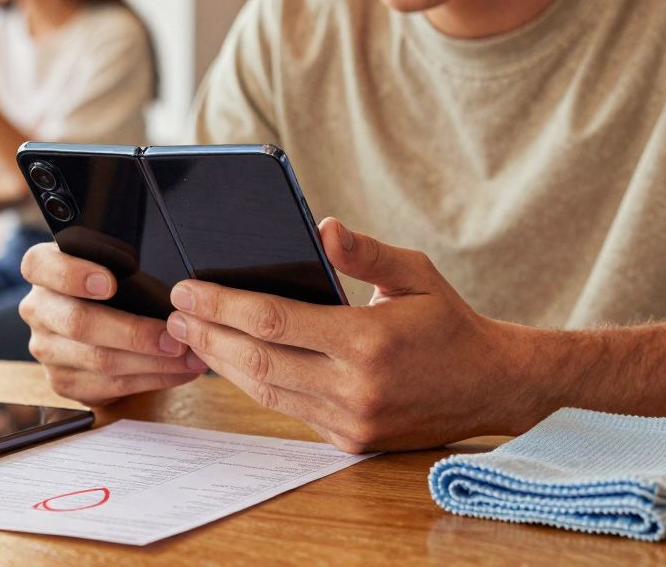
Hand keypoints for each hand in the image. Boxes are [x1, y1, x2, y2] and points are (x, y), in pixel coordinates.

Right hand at [19, 242, 207, 405]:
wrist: (92, 322)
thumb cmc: (110, 285)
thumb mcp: (108, 263)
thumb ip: (121, 265)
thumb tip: (172, 284)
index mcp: (42, 270)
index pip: (42, 267)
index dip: (74, 275)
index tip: (109, 283)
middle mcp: (37, 310)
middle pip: (77, 323)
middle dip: (133, 332)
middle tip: (174, 335)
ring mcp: (46, 350)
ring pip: (99, 360)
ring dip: (152, 361)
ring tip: (188, 356)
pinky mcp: (63, 382)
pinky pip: (110, 385)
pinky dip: (152, 379)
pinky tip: (178, 372)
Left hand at [164, 218, 537, 452]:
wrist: (492, 387)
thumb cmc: (449, 322)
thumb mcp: (415, 272)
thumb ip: (364, 251)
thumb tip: (322, 225)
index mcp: (367, 340)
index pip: (274, 321)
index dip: (222, 306)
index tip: (187, 290)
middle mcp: (354, 386)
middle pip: (257, 360)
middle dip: (207, 335)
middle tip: (173, 314)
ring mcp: (350, 419)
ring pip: (265, 390)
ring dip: (220, 362)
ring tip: (190, 336)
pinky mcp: (349, 440)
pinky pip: (287, 408)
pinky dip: (253, 384)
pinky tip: (230, 362)